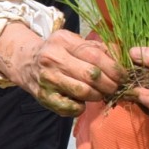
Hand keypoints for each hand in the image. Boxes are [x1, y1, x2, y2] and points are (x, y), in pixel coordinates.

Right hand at [0, 23, 118, 115]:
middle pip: (92, 75)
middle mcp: (52, 58)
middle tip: (115, 87)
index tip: (123, 76)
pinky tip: (81, 102)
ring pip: (83, 92)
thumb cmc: (57, 51)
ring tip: (100, 94)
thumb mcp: (72, 41)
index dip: (114, 69)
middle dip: (110, 84)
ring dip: (97, 95)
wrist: (25, 62)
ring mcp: (47, 78)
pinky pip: (70, 107)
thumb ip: (96, 47)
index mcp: (63, 41)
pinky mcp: (43, 96)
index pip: (96, 56)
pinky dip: (81, 107)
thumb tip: (120, 57)